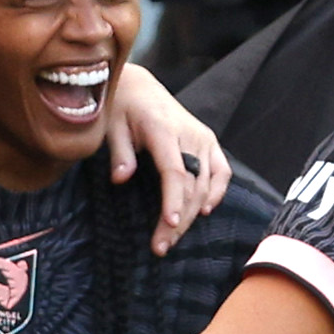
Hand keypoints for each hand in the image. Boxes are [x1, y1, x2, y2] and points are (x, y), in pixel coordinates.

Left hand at [106, 66, 231, 254]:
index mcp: (163, 129)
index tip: (169, 226)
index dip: (174, 201)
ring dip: (193, 214)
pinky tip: (204, 212)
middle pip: (191, 184)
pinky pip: (222, 172)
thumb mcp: (111, 124)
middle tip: (160, 247)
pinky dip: (217, 193)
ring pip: (206, 184)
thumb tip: (120, 179)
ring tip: (173, 238)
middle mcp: (189, 134)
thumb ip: (120, 152)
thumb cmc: (122, 106)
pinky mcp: (209, 141)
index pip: (174, 171)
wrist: (139, 86)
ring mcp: (203, 138)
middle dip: (179, 220)